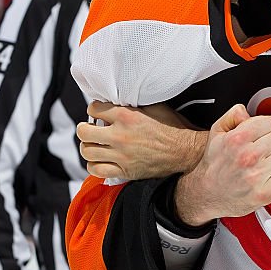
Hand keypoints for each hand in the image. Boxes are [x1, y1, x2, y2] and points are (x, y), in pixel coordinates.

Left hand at [77, 102, 206, 179]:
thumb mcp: (155, 106)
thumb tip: (118, 99)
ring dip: (88, 147)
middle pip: (84, 132)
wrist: (186, 151)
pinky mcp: (125, 170)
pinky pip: (97, 170)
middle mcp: (120, 136)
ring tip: (95, 144)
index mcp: (127, 116)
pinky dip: (94, 165)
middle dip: (85, 128)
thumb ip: (133, 103)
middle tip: (91, 128)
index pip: (93, 109)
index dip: (94, 109)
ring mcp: (121, 155)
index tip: (99, 112)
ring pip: (87, 152)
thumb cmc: (173, 127)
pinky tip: (100, 160)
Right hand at [174, 104, 270, 226]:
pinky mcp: (264, 193)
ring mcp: (257, 176)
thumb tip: (247, 112)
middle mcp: (248, 157)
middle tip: (261, 151)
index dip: (265, 128)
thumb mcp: (216, 133)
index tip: (259, 135)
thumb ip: (232, 116)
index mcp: (237, 139)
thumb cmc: (214, 164)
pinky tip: (268, 177)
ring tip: (263, 164)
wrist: (207, 195)